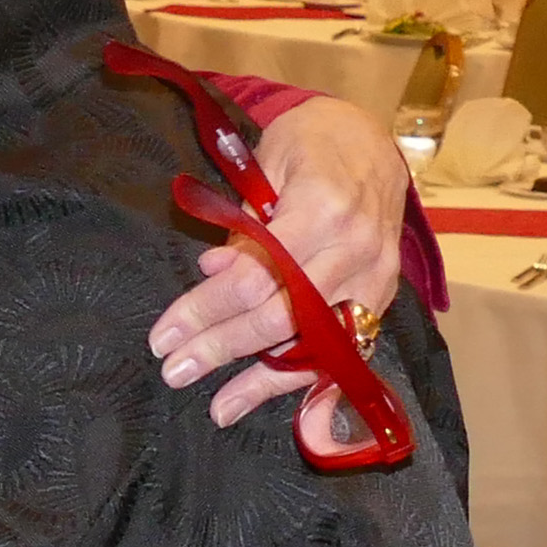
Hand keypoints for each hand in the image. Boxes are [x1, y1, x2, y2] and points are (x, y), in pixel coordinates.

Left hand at [148, 95, 410, 428]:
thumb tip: (211, 273)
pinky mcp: (382, 296)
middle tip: (175, 370)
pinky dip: (309, 379)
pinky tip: (276, 403)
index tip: (163, 336)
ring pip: (318, 342)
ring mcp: (376, 277)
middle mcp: (356, 250)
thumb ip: (242, 227)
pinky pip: (344, 347)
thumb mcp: (266, 167)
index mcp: (323, 210)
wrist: (372, 139)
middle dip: (223, 347)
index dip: (204, 310)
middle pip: (283, 315)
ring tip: (219, 406)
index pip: (255, 277)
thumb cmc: (309, 146)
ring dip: (265, 379)